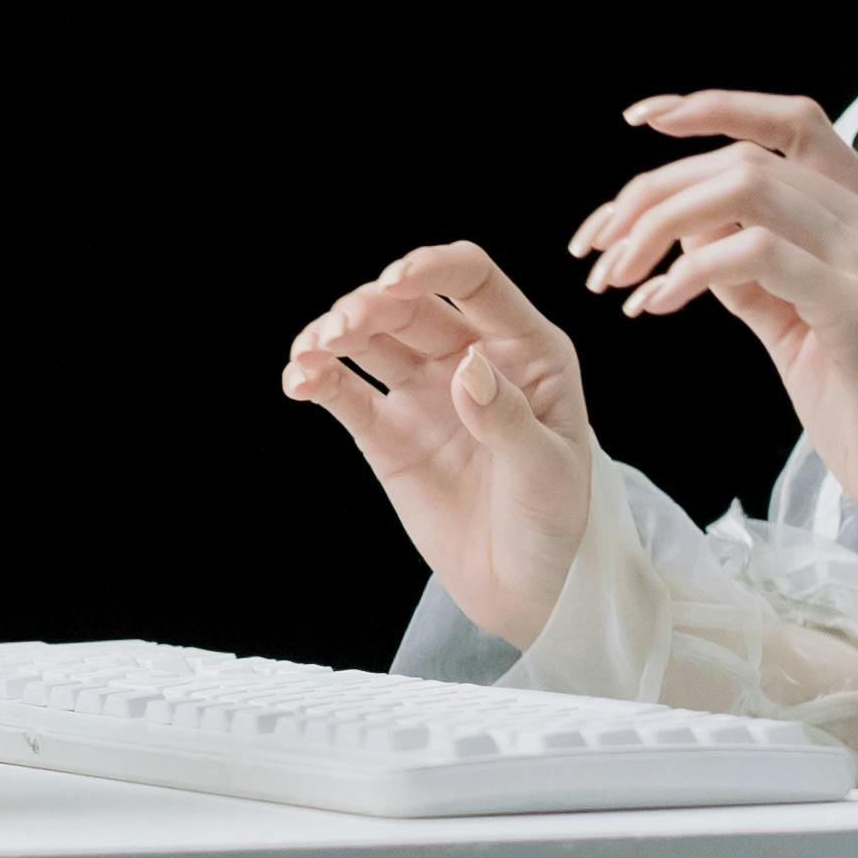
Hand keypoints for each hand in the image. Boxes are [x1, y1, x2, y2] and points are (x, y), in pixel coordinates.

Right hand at [281, 244, 603, 644]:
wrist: (528, 590)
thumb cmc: (558, 523)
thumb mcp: (548, 473)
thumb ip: (508, 419)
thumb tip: (466, 367)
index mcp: (526, 350)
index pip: (474, 280)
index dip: (432, 267)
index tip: (393, 281)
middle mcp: (471, 357)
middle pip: (409, 306)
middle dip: (369, 306)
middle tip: (340, 330)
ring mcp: (424, 393)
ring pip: (371, 340)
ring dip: (334, 333)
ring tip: (311, 353)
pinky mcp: (386, 433)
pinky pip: (345, 393)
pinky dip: (317, 379)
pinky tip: (298, 380)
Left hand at [569, 91, 857, 550]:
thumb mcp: (799, 321)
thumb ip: (752, 268)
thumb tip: (683, 227)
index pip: (793, 122)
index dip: (716, 107)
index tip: (642, 118)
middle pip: (748, 158)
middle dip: (654, 192)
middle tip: (598, 243)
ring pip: (747, 190)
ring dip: (661, 224)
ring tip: (616, 274)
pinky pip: (757, 256)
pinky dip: (690, 271)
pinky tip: (654, 304)